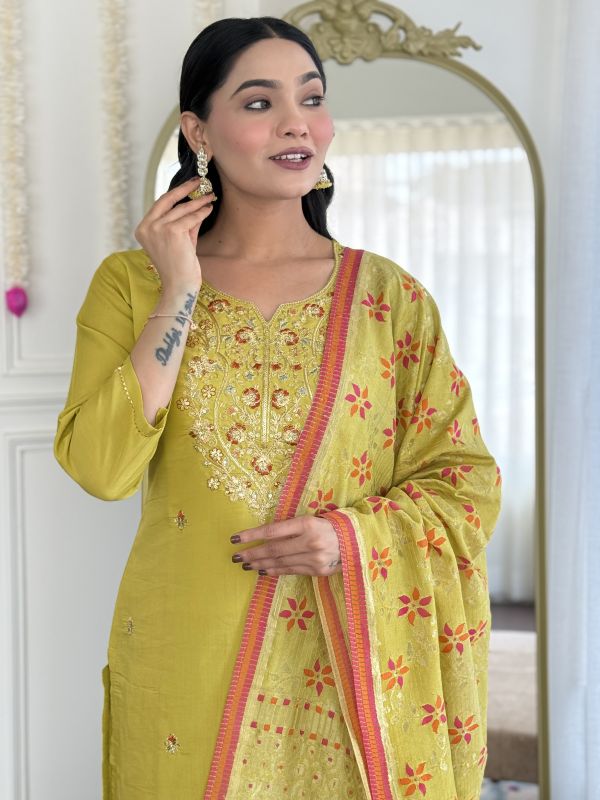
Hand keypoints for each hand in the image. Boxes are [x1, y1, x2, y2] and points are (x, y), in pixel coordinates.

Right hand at [134, 177, 214, 292]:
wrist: (180, 286)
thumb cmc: (179, 266)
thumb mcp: (180, 239)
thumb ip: (184, 222)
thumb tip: (195, 203)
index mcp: (143, 229)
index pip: (159, 205)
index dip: (175, 193)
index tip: (188, 185)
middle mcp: (147, 227)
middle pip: (167, 200)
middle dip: (185, 188)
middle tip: (199, 182)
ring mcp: (157, 229)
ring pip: (181, 209)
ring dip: (198, 201)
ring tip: (210, 196)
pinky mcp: (171, 232)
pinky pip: (190, 217)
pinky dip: (201, 212)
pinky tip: (209, 208)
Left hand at [231, 515, 341, 576]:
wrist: (357, 539)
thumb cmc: (329, 525)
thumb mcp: (310, 519)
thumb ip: (290, 528)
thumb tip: (264, 537)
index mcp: (307, 523)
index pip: (273, 531)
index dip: (252, 535)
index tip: (235, 539)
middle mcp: (310, 541)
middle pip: (274, 549)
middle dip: (252, 553)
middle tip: (235, 557)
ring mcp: (315, 558)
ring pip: (281, 562)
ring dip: (260, 564)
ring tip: (246, 564)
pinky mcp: (318, 571)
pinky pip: (291, 571)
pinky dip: (275, 571)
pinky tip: (263, 571)